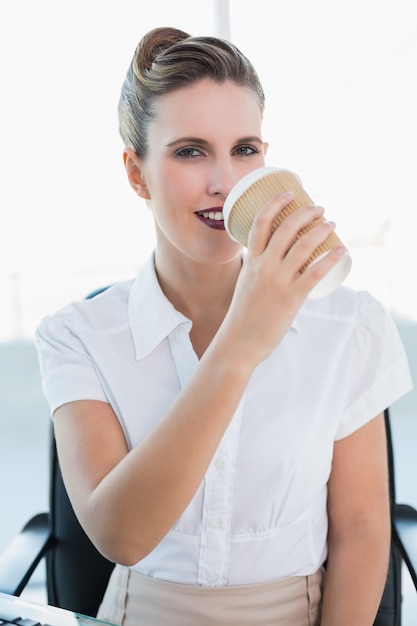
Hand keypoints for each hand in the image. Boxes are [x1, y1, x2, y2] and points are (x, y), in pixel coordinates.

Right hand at [221, 192, 344, 364]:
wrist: (240, 342)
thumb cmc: (243, 315)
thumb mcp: (246, 284)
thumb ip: (259, 270)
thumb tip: (277, 261)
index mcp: (250, 262)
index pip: (260, 223)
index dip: (275, 204)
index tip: (288, 193)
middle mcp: (264, 267)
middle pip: (286, 228)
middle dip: (305, 212)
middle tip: (318, 207)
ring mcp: (278, 281)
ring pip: (304, 246)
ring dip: (321, 230)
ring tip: (331, 223)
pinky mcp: (292, 297)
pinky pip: (315, 272)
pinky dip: (330, 258)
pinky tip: (341, 249)